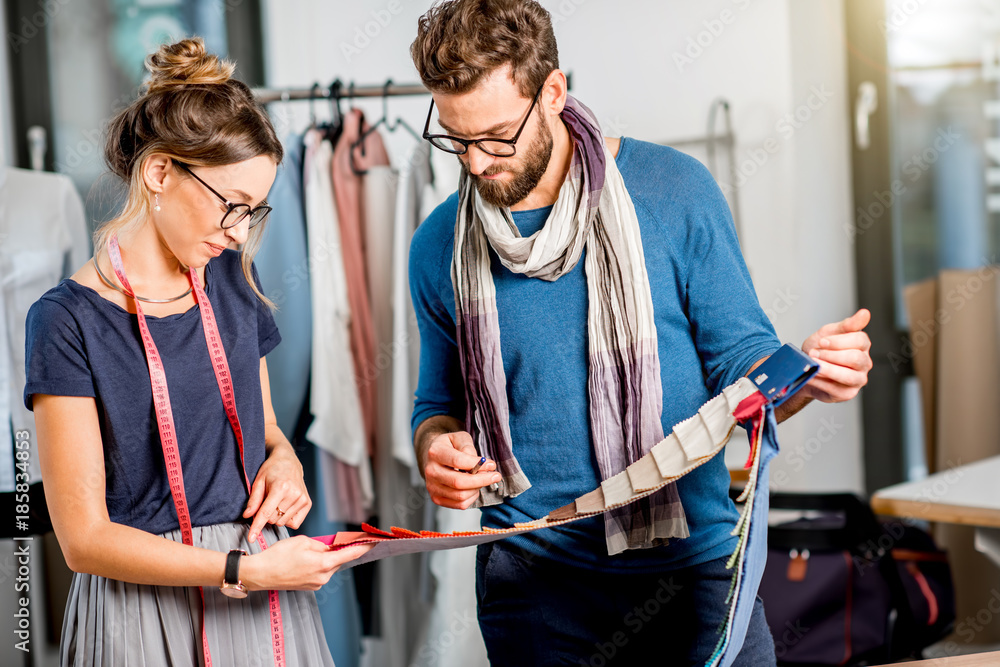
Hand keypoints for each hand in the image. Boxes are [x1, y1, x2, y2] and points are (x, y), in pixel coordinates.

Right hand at [240, 535, 374, 590]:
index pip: (351, 553)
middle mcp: (323, 577)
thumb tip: (329, 548)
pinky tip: (306, 559)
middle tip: (339, 539)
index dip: (365, 546)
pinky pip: (321, 572)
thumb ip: (321, 544)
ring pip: (329, 566)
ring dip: (326, 557)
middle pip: (339, 559)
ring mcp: (317, 583)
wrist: (261, 574)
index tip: (375, 541)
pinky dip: (319, 564)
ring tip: (309, 550)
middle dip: (339, 549)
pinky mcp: (310, 586)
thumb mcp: (303, 541)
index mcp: (324, 564)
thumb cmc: (279, 555)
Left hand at [244, 443, 310, 541]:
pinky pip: (294, 523)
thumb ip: (253, 500)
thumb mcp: (258, 481)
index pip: (266, 513)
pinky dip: (286, 519)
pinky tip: (285, 507)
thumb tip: (247, 516)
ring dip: (276, 516)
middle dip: (266, 515)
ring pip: (282, 522)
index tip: (251, 538)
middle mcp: (294, 494)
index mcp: (281, 487)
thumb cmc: (272, 470)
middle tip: (267, 502)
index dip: (256, 527)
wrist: (288, 461)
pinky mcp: (307, 503)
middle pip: (273, 519)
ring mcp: (302, 499)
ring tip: (277, 501)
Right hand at [423, 431, 500, 509]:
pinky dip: (472, 497)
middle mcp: (431, 471)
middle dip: (481, 480)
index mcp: (435, 452)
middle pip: (459, 482)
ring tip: (482, 479)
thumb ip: (468, 447)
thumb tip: (478, 462)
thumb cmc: (449, 446)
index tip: (492, 464)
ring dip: (477, 488)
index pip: (458, 461)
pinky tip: (474, 488)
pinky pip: (460, 504)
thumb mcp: (459, 438)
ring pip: (461, 495)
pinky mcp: (436, 498)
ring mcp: (432, 487)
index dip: (477, 464)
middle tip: (495, 476)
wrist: (433, 457)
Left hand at [801, 308, 872, 402]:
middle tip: (814, 354)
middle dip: (831, 355)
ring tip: (813, 364)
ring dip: (828, 369)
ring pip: (849, 376)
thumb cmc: (820, 349)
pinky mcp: (848, 393)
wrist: (806, 368)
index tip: (821, 341)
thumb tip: (865, 313)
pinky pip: (837, 389)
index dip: (838, 341)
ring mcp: (858, 379)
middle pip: (855, 358)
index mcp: (862, 345)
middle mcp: (864, 362)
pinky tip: (812, 376)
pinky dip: (821, 381)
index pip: (860, 340)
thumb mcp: (829, 333)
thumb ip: (847, 325)